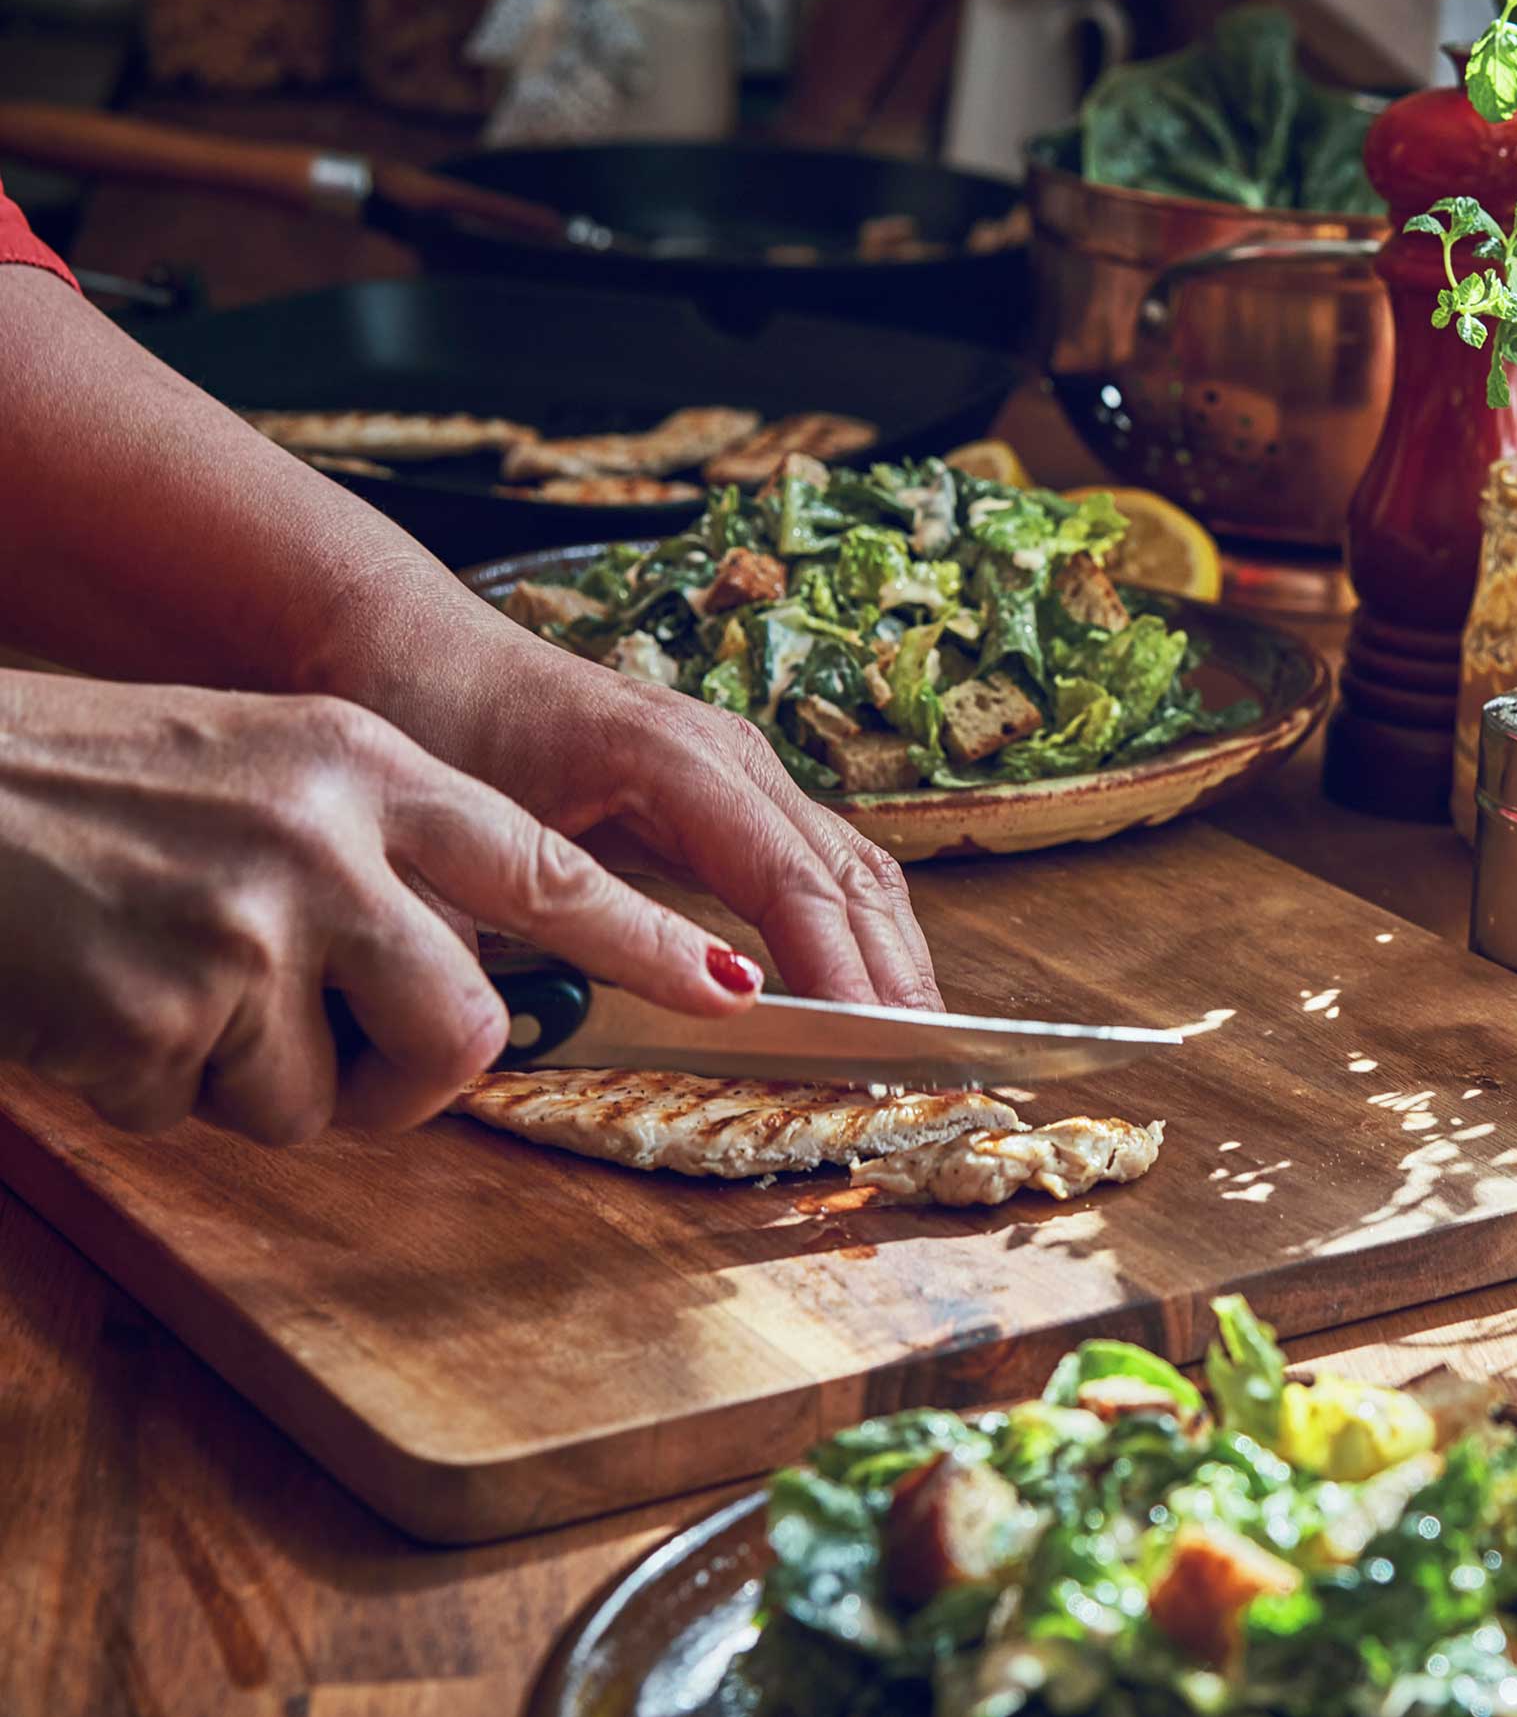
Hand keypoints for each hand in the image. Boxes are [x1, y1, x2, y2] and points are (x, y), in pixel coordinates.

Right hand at [0, 670, 759, 1142]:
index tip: (741, 988)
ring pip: (332, 1097)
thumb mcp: (256, 764)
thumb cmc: (80, 783)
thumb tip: (473, 966)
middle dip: (414, 1077)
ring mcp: (248, 930)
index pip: (545, 867)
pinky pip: (206, 1113)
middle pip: (468, 1027)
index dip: (647, 940)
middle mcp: (328, 841)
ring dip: (256, 1085)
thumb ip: (372, 844)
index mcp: (361, 765)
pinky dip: (150, 1088)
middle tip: (338, 1063)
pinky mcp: (162, 1016)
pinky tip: (91, 1003)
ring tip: (164, 991)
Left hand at [377, 633, 942, 1010]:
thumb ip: (538, 924)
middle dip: (892, 978)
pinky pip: (824, 863)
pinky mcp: (732, 788)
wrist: (401, 640)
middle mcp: (731, 756)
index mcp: (677, 760)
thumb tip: (592, 1033)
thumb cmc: (425, 725)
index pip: (793, 884)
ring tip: (911, 1052)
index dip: (837, 976)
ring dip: (889, 958)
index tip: (863, 1056)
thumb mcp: (467, 835)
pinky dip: (855, 933)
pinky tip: (864, 995)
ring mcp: (741, 766)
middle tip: (916, 1076)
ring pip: (856, 868)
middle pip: (852, 877)